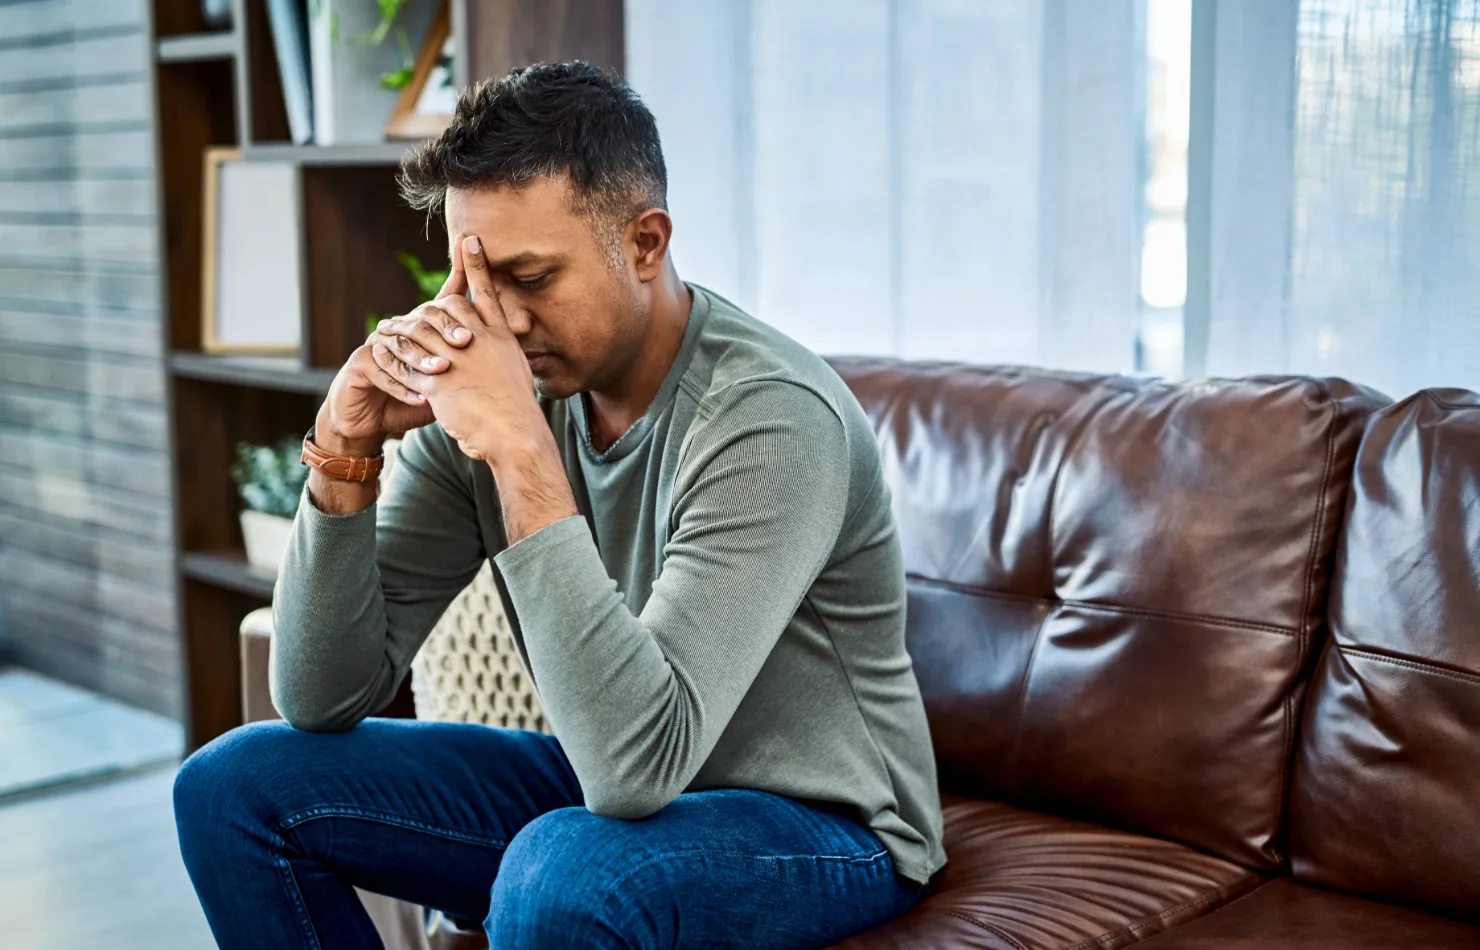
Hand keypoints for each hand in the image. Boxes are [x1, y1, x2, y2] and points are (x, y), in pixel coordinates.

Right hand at [316, 266, 474, 455]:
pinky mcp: (359, 363)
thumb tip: (521, 331)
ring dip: (424, 359)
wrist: (375, 422)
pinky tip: (419, 397)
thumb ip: (480, 355)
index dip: (461, 282)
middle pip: (423, 317)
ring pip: (402, 343)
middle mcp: (401, 328)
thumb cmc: (419, 399)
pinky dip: (402, 384)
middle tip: (466, 341)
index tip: (479, 273)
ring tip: (444, 371)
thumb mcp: (453, 379)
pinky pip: (381, 369)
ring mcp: (378, 342)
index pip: (444, 300)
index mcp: (424, 328)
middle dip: (445, 329)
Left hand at [371, 235, 549, 463]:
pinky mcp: (439, 381)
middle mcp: (479, 341)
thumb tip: (507, 344)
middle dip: (426, 304)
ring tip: (384, 328)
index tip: (468, 240)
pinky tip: (380, 351)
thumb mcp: (518, 371)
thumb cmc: (519, 410)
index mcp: (500, 337)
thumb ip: (505, 353)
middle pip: (447, 308)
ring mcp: (458, 359)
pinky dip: (393, 357)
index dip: (476, 265)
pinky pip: (409, 363)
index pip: (486, 292)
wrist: (516, 435)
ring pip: (421, 333)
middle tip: (408, 310)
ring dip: (399, 328)